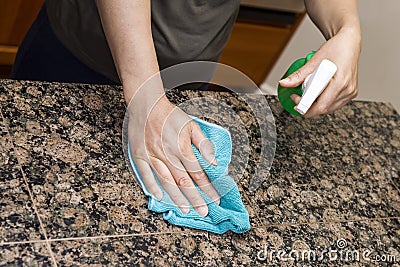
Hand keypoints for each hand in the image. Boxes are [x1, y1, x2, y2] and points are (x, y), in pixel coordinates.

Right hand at [128, 95, 219, 216]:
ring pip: (167, 181)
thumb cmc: (170, 115)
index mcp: (182, 147)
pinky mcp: (140, 156)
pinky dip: (152, 186)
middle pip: (184, 181)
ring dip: (177, 197)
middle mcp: (168, 154)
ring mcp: (153, 156)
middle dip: (195, 198)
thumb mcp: (192, 125)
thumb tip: (213, 162)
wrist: (146, 104)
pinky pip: (146, 174)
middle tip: (203, 211)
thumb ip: (203, 145)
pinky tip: (160, 196)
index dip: (208, 188)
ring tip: (185, 210)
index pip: (198, 173)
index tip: (215, 199)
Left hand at [279, 27, 360, 117]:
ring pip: (329, 108)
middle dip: (308, 106)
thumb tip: (284, 83)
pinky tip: (317, 94)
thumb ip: (298, 75)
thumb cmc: (335, 49)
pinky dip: (323, 102)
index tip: (296, 103)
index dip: (306, 108)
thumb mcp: (314, 61)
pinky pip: (334, 104)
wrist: (349, 43)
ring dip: (315, 105)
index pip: (321, 106)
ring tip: (307, 93)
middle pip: (324, 108)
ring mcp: (350, 92)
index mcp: (340, 82)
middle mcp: (348, 89)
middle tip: (298, 97)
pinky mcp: (351, 93)